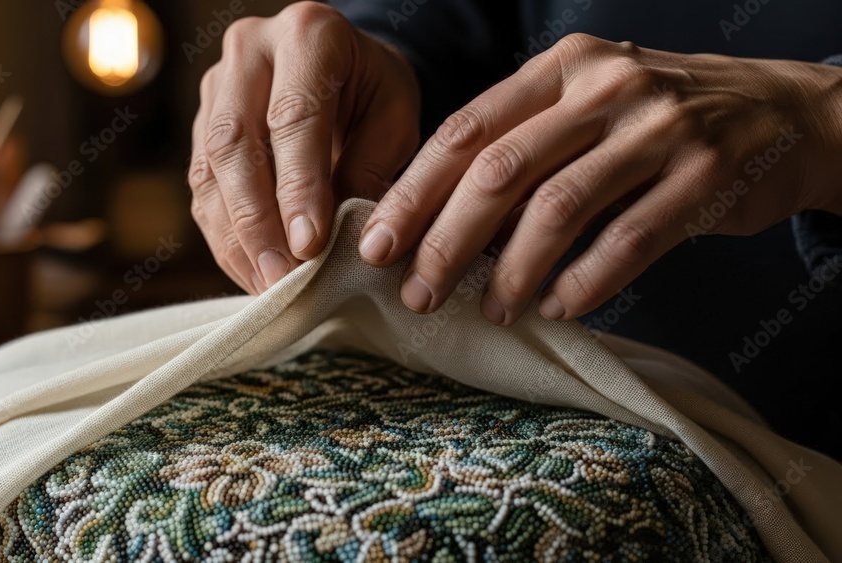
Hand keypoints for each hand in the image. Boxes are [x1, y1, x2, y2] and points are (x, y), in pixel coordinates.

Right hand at [190, 2, 420, 293]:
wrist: (344, 69)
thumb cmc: (375, 93)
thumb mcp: (393, 119)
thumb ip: (368, 169)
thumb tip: (343, 243)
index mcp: (307, 35)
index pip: (293, 118)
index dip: (298, 187)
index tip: (310, 245)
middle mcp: (248, 52)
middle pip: (234, 144)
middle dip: (257, 222)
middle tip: (283, 278)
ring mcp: (216, 88)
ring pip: (209, 171)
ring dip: (236, 238)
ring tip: (268, 287)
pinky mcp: (201, 126)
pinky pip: (202, 188)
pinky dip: (226, 237)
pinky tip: (252, 273)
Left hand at [358, 33, 841, 322]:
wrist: (781, 110)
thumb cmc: (656, 118)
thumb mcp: (585, 104)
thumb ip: (521, 147)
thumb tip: (440, 223)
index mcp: (559, 68)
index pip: (465, 130)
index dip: (414, 192)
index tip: (378, 244)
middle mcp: (604, 87)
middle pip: (500, 171)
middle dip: (446, 241)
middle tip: (418, 294)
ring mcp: (658, 129)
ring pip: (559, 209)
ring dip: (513, 271)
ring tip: (491, 310)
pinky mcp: (705, 177)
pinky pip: (629, 240)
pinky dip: (585, 282)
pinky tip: (558, 307)